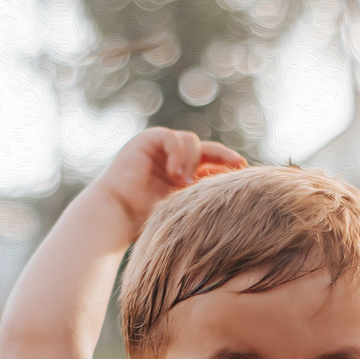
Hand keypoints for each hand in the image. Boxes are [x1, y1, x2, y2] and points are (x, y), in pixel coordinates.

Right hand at [97, 128, 246, 238]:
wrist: (118, 216)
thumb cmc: (146, 221)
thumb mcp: (183, 207)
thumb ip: (201, 195)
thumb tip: (232, 193)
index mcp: (183, 173)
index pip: (211, 161)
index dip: (226, 162)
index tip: (242, 168)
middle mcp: (173, 158)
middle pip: (205, 147)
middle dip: (222, 154)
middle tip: (236, 164)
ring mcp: (160, 148)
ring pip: (190, 141)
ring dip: (192, 160)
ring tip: (183, 182)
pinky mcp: (146, 141)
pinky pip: (170, 137)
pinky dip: (176, 153)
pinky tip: (173, 173)